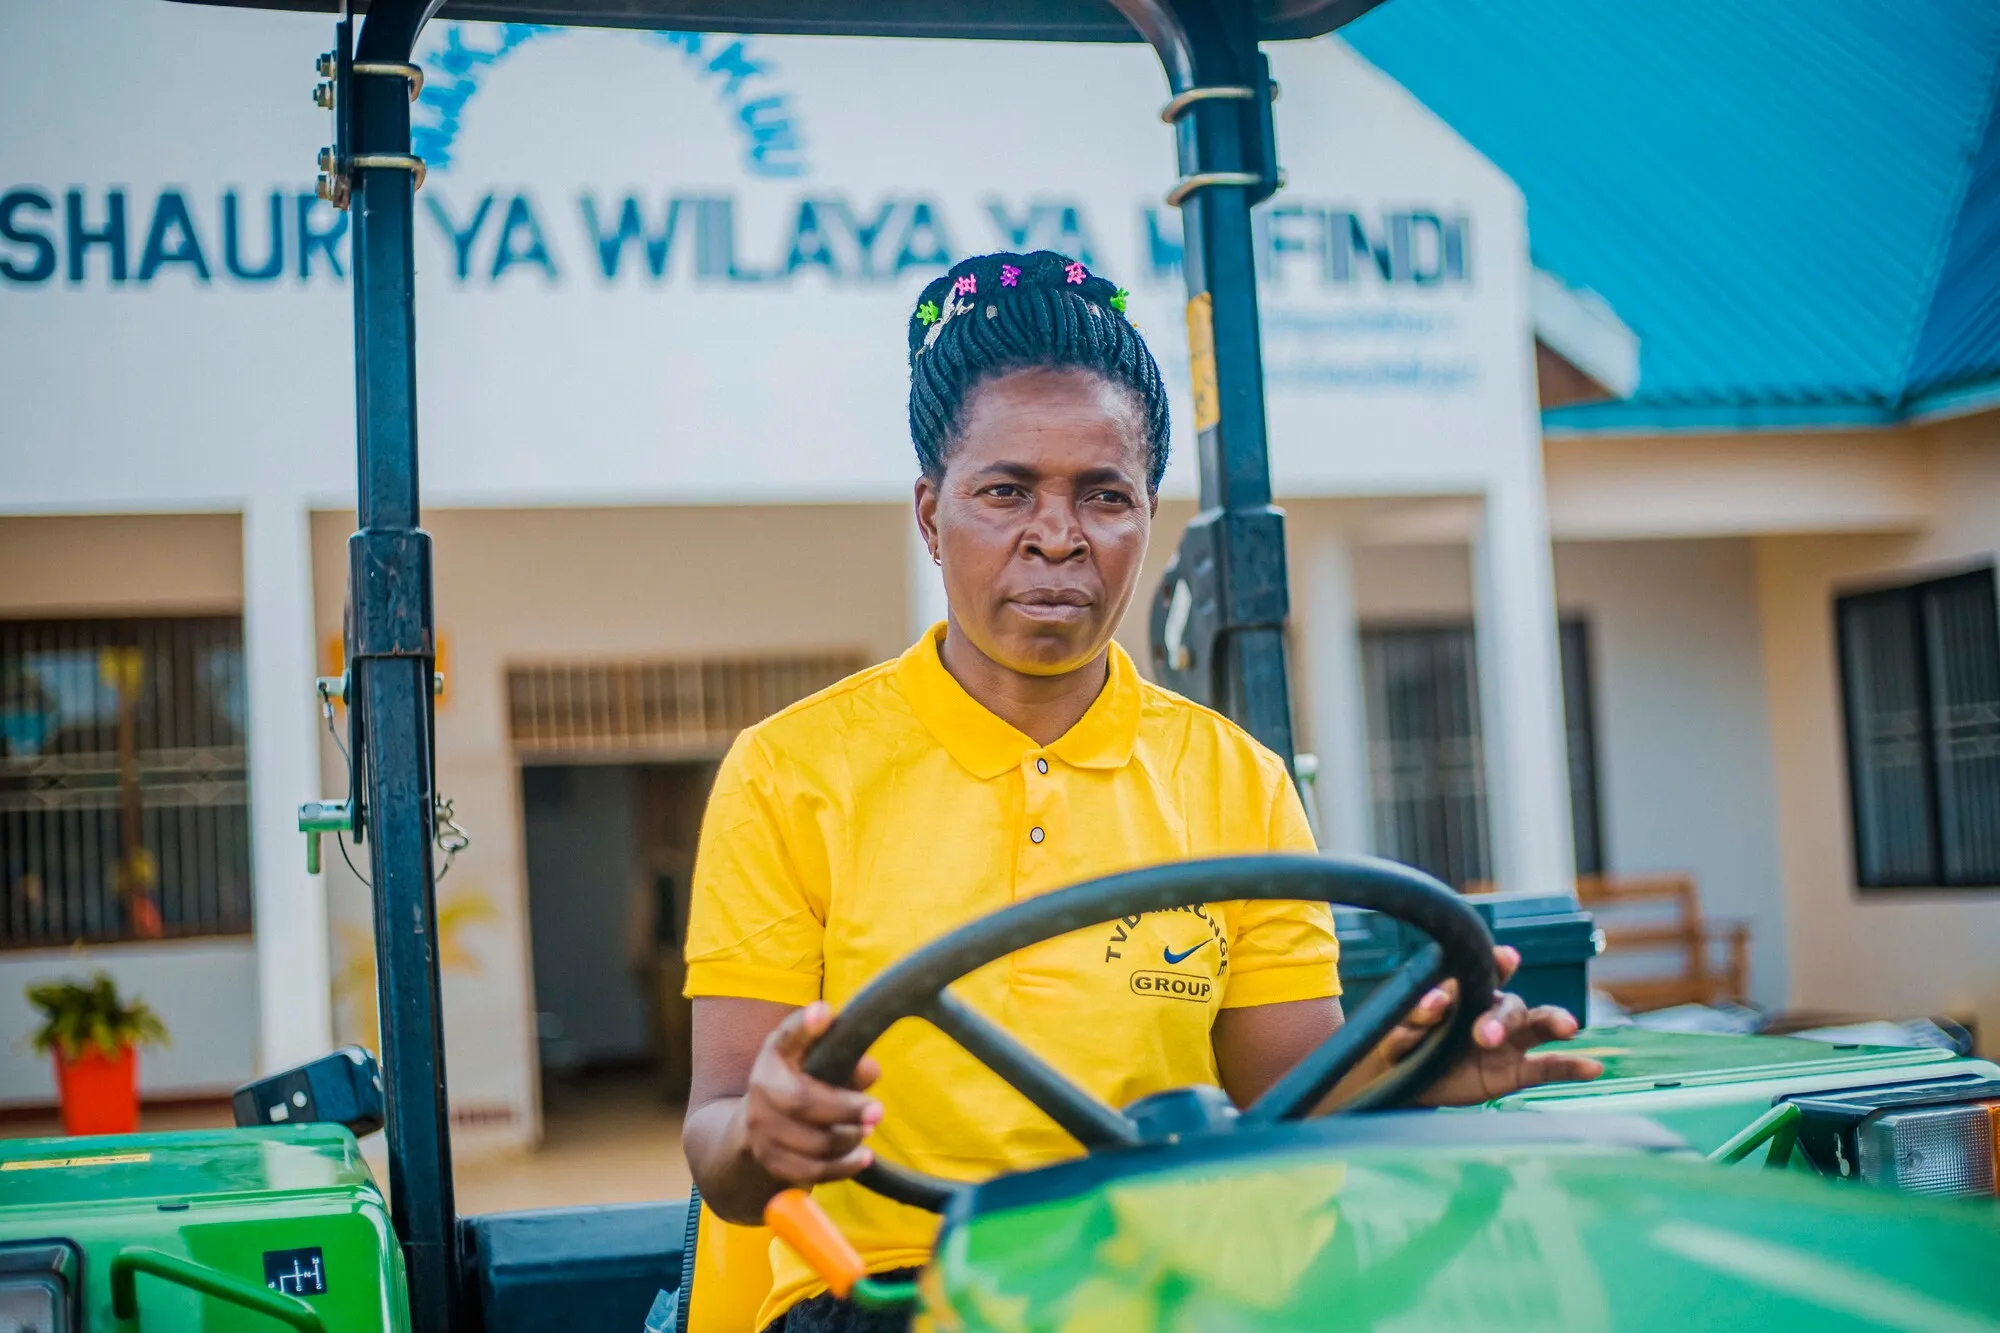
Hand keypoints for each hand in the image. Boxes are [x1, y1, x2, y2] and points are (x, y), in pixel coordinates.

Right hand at [739, 1001, 884, 1186]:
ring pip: (812, 1143)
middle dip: (845, 1109)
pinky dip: (843, 1167)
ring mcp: (761, 1129)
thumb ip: (843, 1058)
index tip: (824, 1012)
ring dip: (848, 1139)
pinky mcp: (771, 1162)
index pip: (786, 1037)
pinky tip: (863, 1157)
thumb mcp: (813, 1059)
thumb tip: (871, 1071)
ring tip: (867, 1130)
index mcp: (774, 1055)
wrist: (755, 1125)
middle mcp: (760, 1089)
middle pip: (803, 1102)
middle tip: (877, 1111)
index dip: (804, 1026)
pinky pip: (812, 1172)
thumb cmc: (798, 1081)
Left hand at [1383, 946, 1605, 1105]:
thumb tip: (1436, 1002)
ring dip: (1552, 1023)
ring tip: (1568, 1027)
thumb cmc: (1401, 1045)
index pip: (1482, 971)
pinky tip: (1594, 1067)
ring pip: (1536, 1026)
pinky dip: (1572, 1066)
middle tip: (1483, 1037)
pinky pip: (1549, 1067)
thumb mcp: (1397, 1030)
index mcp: (1463, 992)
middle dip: (1500, 1019)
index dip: (1497, 964)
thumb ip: (1415, 1017)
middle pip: (1508, 1005)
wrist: (1406, 1083)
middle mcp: (1491, 1010)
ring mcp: (1507, 1041)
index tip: (1507, 958)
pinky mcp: (1515, 1072)